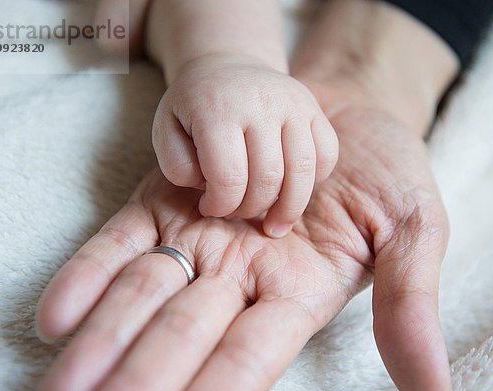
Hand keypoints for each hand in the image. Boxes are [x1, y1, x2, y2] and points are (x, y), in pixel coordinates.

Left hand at [36, 102, 450, 390]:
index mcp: (297, 295)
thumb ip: (411, 301)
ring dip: (103, 340)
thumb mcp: (414, 228)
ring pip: (143, 296)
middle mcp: (239, 279)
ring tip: (63, 388)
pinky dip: (89, 275)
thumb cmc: (385, 168)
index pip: (248, 357)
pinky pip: (121, 242)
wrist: (341, 106)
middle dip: (142, 378)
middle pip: (182, 336)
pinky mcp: (166, 202)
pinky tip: (58, 314)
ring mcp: (198, 239)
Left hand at [152, 53, 337, 237]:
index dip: (220, 205)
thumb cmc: (194, 107)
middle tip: (237, 212)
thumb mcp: (165, 130)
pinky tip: (293, 192)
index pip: (228, 177)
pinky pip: (327, 156)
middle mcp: (261, 102)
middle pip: (267, 178)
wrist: (226, 65)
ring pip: (303, 170)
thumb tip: (208, 188)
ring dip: (288, 208)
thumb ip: (176, 165)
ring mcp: (293, 103)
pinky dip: (314, 183)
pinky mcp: (314, 109)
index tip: (210, 207)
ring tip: (273, 224)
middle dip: (250, 209)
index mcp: (218, 109)